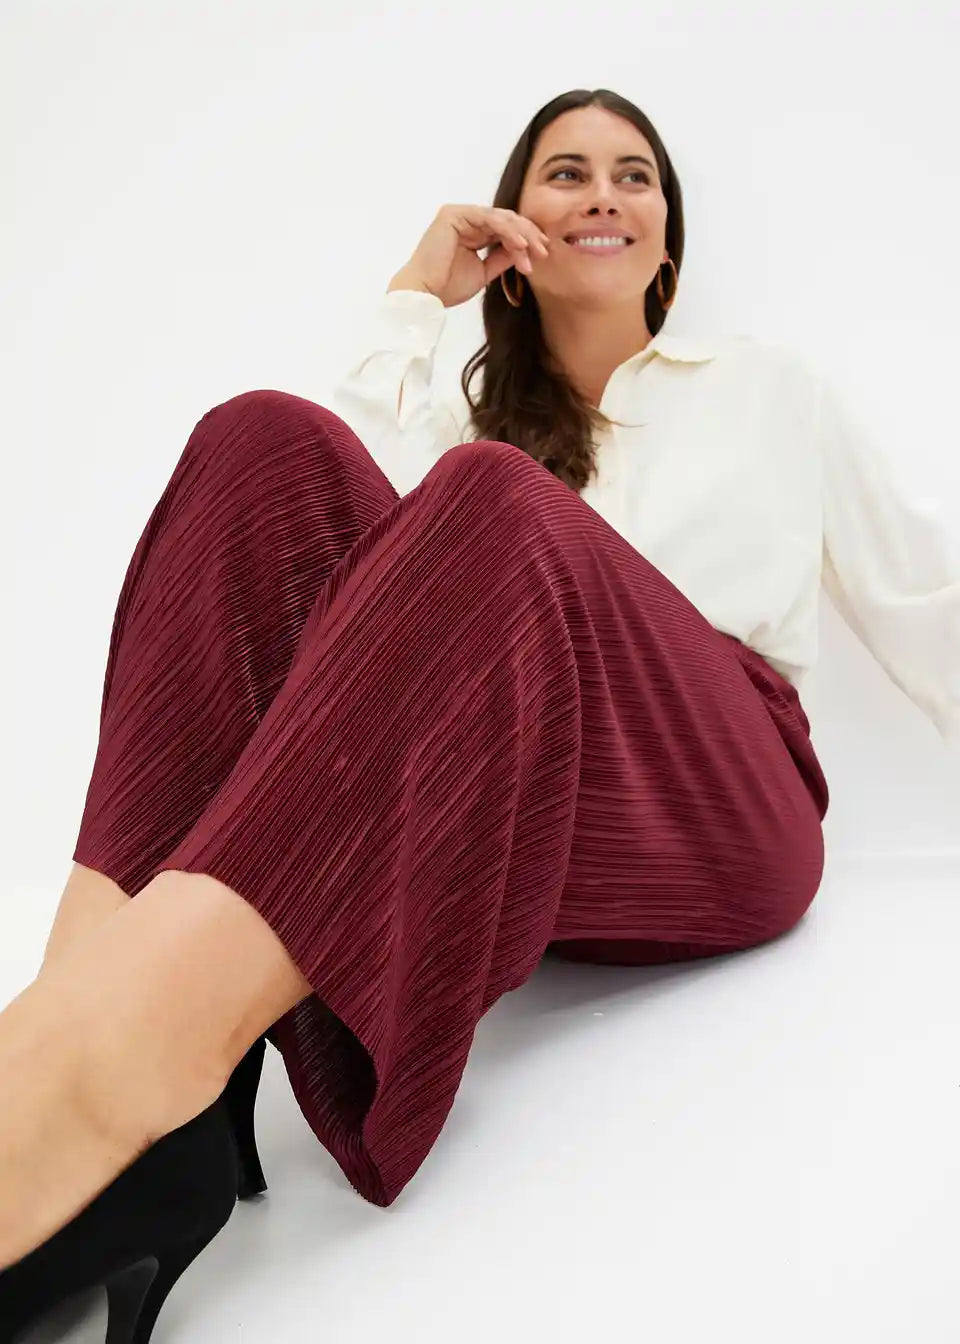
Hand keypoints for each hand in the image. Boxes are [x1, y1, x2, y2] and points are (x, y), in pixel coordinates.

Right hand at [387, 203, 549, 308]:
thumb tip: (525, 249)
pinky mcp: (454, 214)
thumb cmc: (448, 286)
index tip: (543, 253)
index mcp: (472, 231)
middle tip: (544, 251)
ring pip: (500, 218)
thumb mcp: (484, 271)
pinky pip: (488, 218)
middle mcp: (466, 219)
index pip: (505, 229)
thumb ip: (502, 257)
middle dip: (528, 235)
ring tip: (534, 251)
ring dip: (521, 234)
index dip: (526, 239)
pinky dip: (507, 230)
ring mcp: (460, 214)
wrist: (425, 294)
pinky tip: (520, 244)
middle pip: (506, 220)